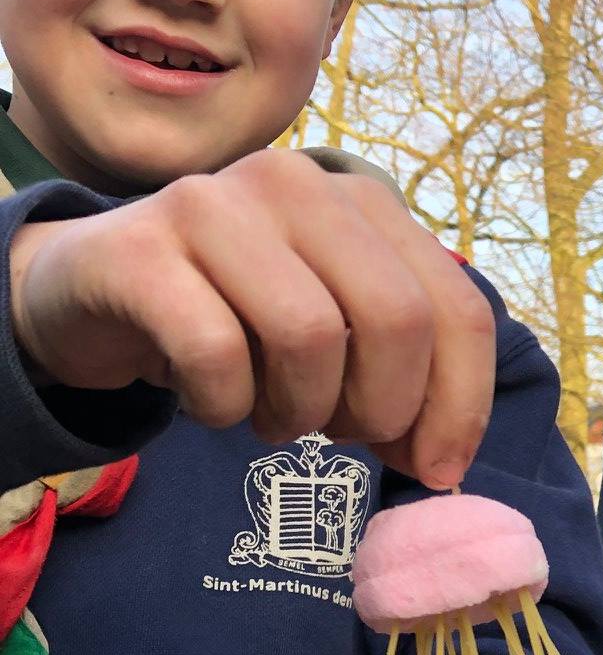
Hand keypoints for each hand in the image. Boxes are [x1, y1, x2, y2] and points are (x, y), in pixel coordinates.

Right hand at [9, 152, 496, 489]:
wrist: (89, 293)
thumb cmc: (231, 318)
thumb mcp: (334, 338)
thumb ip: (403, 379)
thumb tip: (445, 466)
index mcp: (364, 201)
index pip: (457, 309)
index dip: (461, 405)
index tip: (436, 470)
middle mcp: (298, 184)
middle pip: (397, 319)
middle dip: (381, 408)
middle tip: (339, 435)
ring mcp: (215, 205)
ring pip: (309, 335)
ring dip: (298, 410)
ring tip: (270, 413)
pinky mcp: (140, 249)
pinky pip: (216, 353)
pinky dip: (224, 405)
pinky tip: (212, 402)